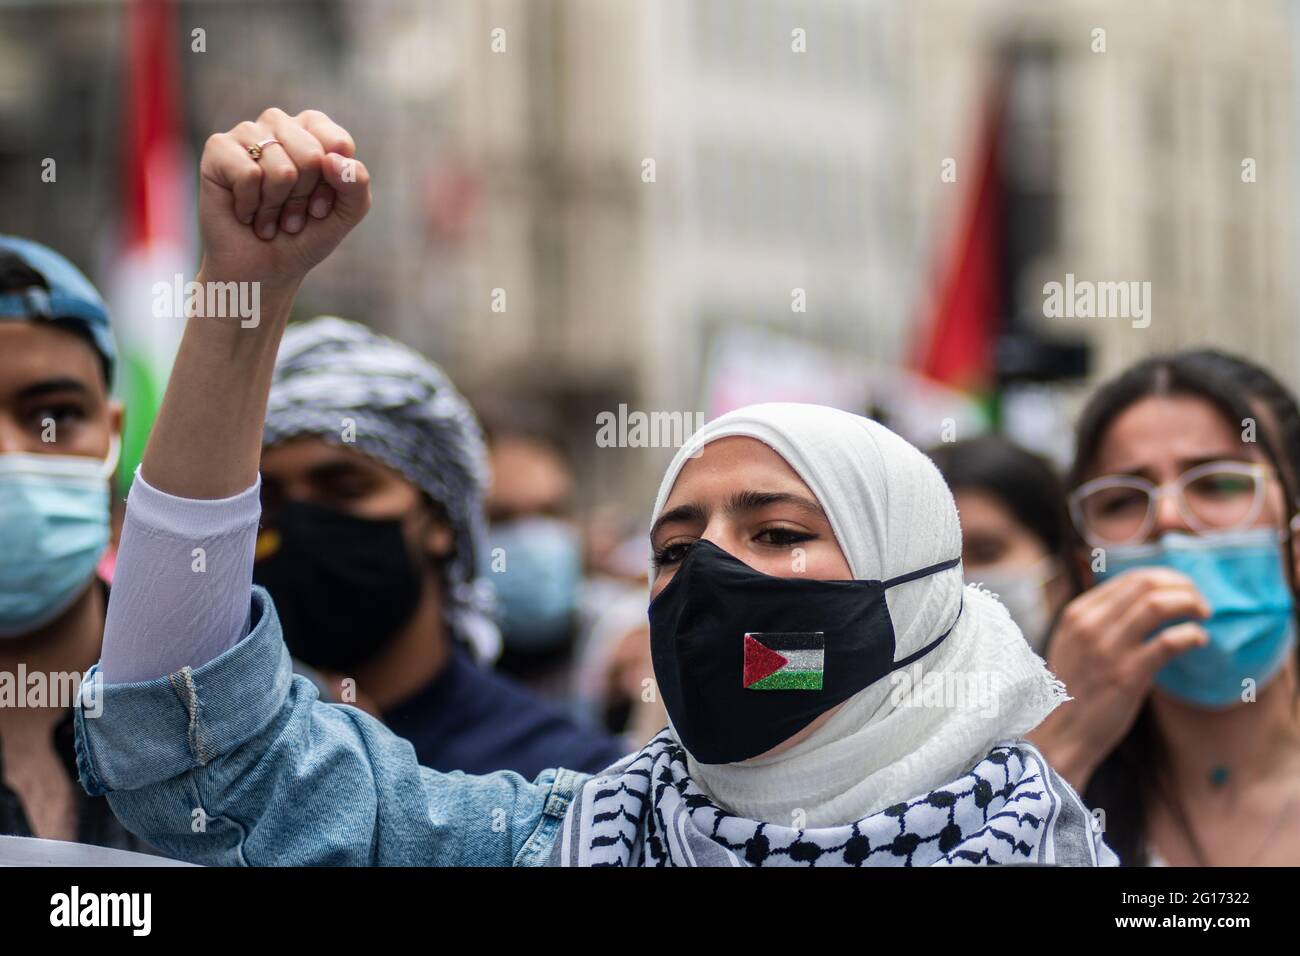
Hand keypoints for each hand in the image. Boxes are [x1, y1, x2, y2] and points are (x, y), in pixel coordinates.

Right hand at [197, 108, 370, 292]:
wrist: (264, 269)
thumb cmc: (305, 235)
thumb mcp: (346, 213)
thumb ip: (357, 184)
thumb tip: (333, 158)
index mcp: (313, 130)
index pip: (338, 143)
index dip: (332, 185)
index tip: (320, 206)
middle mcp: (279, 124)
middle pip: (311, 156)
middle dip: (304, 197)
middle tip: (291, 214)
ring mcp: (247, 133)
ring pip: (281, 169)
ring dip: (277, 206)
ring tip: (269, 215)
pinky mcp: (218, 148)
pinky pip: (248, 174)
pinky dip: (251, 205)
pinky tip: (245, 211)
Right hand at [1028, 567, 1209, 789]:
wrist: (1058, 734)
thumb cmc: (1073, 692)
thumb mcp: (1076, 645)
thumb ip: (1101, 623)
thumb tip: (1146, 606)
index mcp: (1078, 613)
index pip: (1130, 578)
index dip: (1165, 579)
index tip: (1183, 592)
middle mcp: (1090, 624)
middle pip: (1146, 584)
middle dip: (1182, 587)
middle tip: (1200, 603)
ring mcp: (1108, 648)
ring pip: (1157, 604)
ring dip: (1189, 604)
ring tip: (1204, 615)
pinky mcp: (1127, 674)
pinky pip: (1168, 641)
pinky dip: (1191, 635)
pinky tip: (1199, 641)